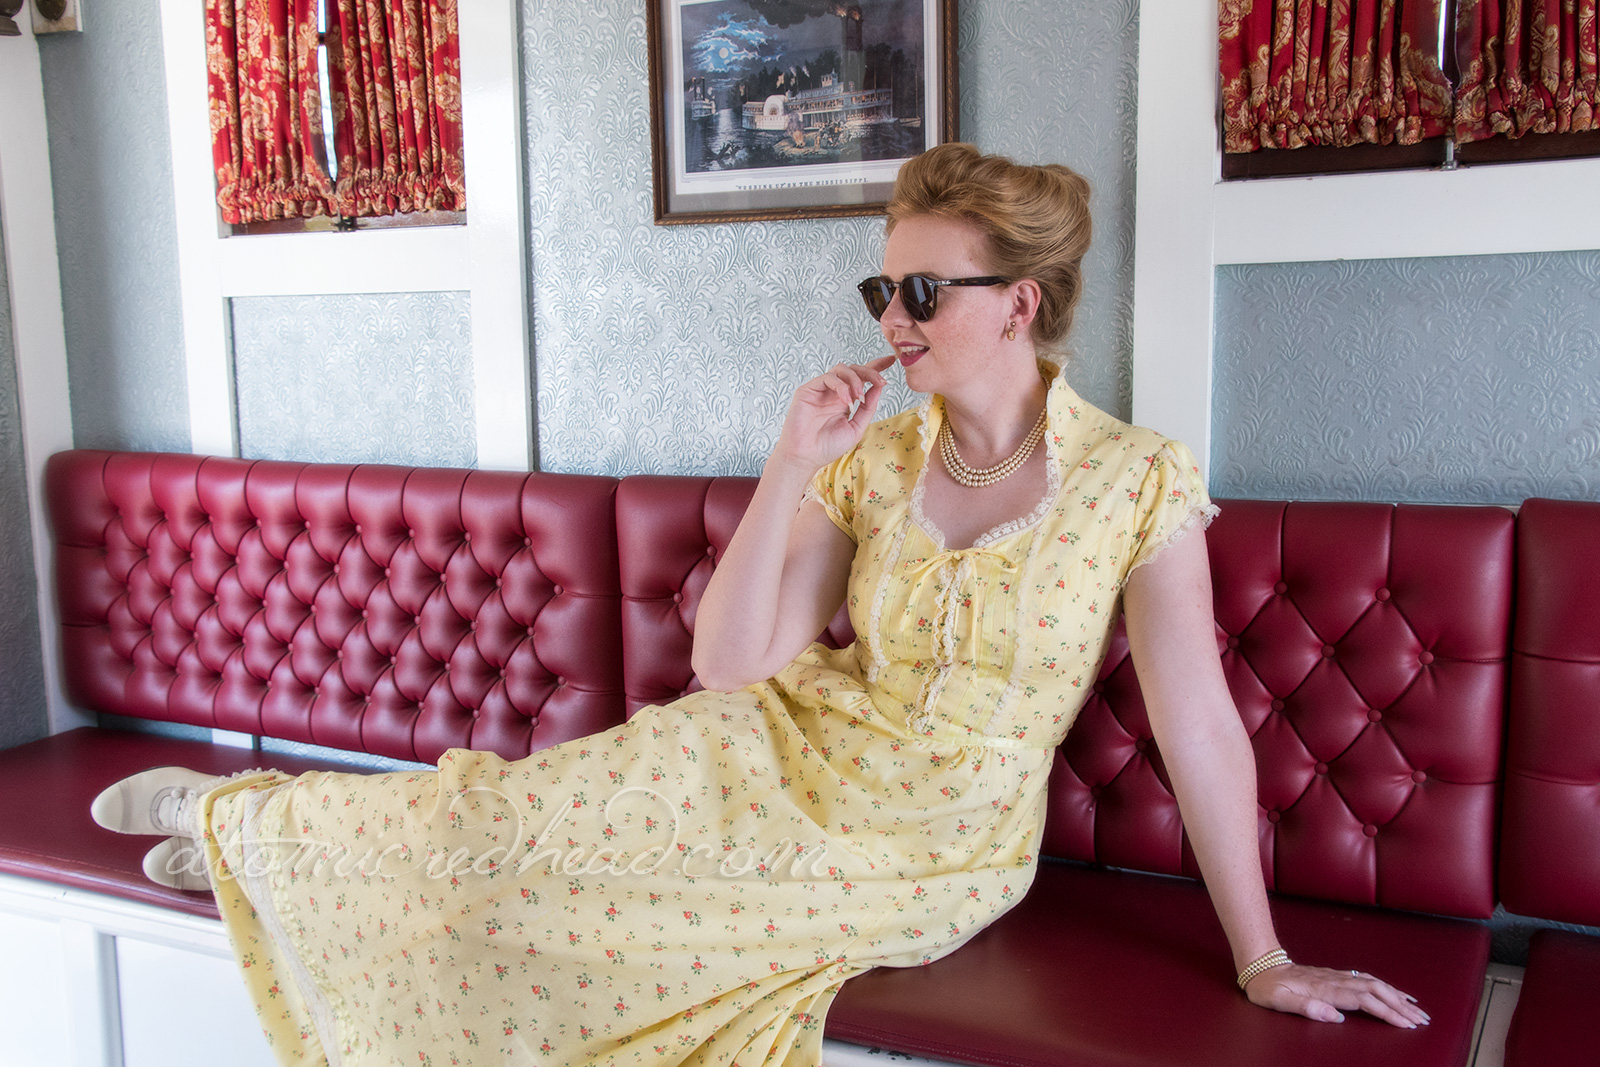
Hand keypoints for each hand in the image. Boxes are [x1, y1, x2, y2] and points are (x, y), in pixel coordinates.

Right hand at [772, 356, 895, 470]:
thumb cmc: (827, 446)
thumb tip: (879, 387)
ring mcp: (820, 390)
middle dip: (870, 372)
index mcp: (845, 400)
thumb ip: (868, 407)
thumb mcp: (856, 427)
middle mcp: (833, 392)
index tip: (891, 360)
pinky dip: (840, 387)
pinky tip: (846, 401)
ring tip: (860, 397)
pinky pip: (827, 378)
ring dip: (855, 380)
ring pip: (841, 369)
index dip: (875, 367)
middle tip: (881, 381)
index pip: (861, 378)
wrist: (806, 457)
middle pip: (853, 370)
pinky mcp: (808, 390)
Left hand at [1245, 964, 1430, 1027]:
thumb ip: (1306, 1007)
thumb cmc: (1267, 988)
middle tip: (1423, 1021)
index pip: (1364, 1000)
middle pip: (1375, 991)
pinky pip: (1367, 980)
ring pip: (1374, 984)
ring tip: (1419, 1011)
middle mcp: (1335, 980)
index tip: (1406, 1024)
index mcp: (1325, 989)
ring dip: (1397, 997)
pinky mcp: (1337, 976)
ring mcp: (1337, 977)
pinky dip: (1386, 987)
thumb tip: (1335, 1016)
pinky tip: (1396, 994)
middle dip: (1401, 1006)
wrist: (1261, 966)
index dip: (1387, 1012)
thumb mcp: (1278, 1001)